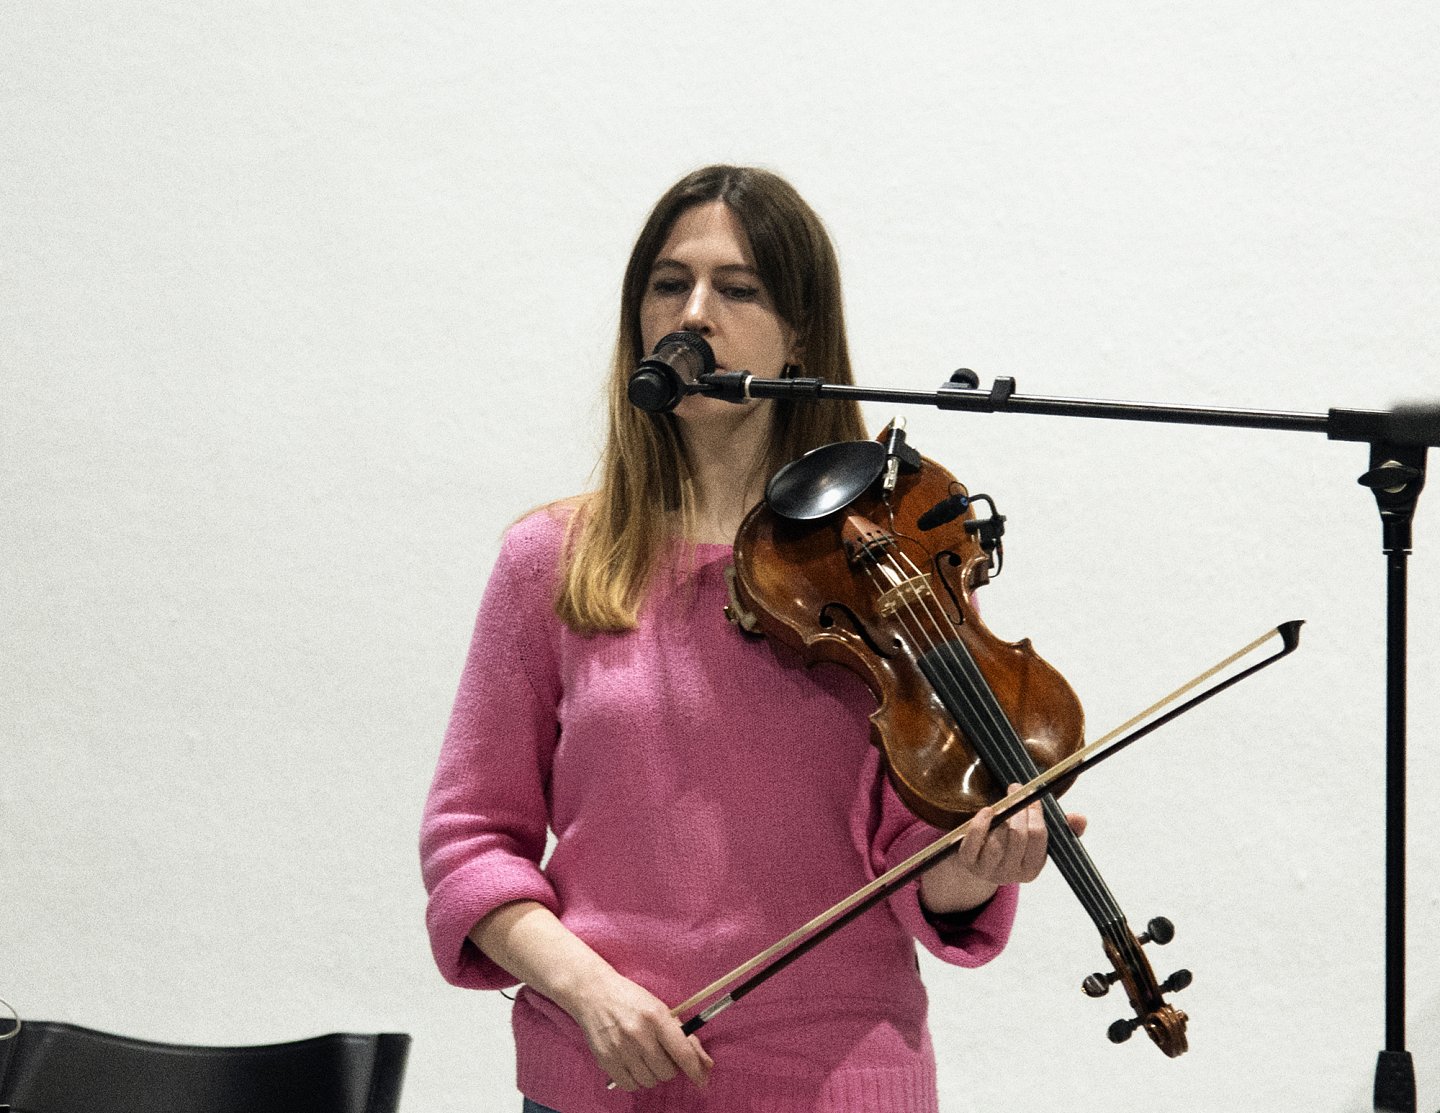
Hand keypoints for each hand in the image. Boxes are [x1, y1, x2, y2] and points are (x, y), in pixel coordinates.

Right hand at [562, 969, 712, 1092]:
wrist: (593, 993)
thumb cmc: (630, 999)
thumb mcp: (659, 1009)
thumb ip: (682, 1036)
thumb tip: (706, 1063)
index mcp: (656, 1016)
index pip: (682, 1052)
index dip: (696, 1070)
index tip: (702, 1080)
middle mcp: (639, 1033)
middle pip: (667, 1071)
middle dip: (670, 1067)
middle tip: (662, 1054)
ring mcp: (620, 1048)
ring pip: (650, 1081)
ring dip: (652, 1074)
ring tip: (645, 1057)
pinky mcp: (606, 1059)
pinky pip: (630, 1085)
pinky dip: (636, 1080)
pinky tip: (633, 1065)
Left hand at [957, 783, 1086, 885]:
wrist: (979, 862)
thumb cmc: (1014, 845)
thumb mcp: (1037, 840)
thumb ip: (1062, 829)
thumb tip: (1081, 818)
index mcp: (1032, 868)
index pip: (1039, 837)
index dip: (1036, 813)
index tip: (1031, 794)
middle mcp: (1011, 874)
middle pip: (1018, 836)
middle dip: (1019, 809)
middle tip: (1016, 789)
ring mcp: (987, 870)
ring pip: (997, 840)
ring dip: (1001, 816)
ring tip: (1003, 802)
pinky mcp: (968, 863)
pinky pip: (973, 842)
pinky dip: (980, 824)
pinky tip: (987, 811)